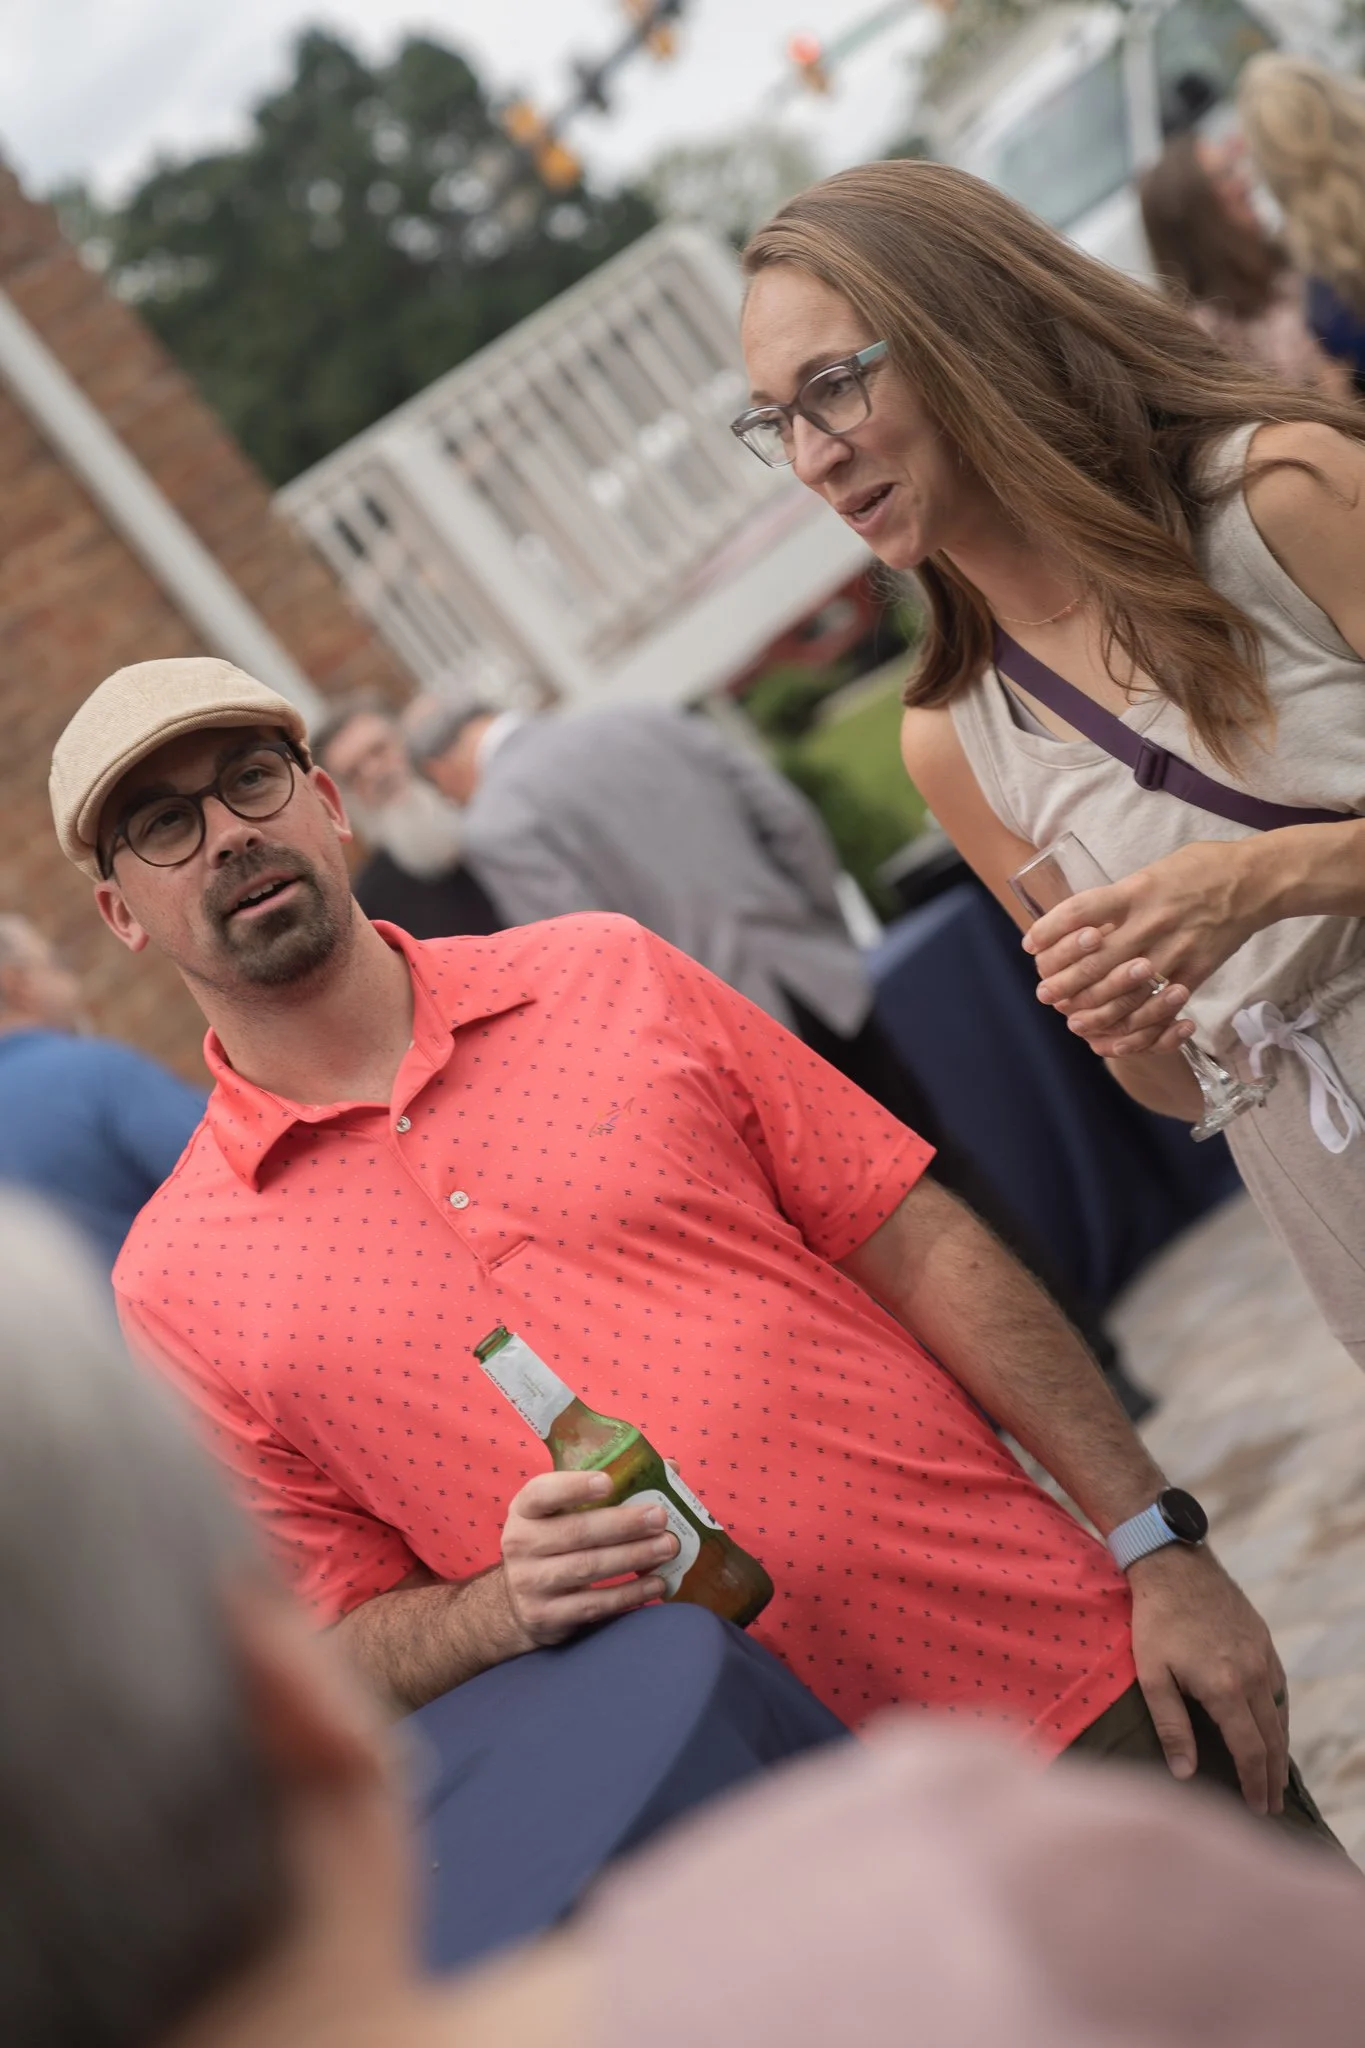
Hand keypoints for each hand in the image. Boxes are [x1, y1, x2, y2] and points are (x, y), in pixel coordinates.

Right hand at [499, 1470, 678, 1648]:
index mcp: (524, 1510)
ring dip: (633, 1556)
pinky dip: (629, 1593)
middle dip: (623, 1524)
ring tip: (667, 1547)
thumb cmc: (552, 1543)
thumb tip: (670, 1468)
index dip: (574, 1487)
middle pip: (576, 1532)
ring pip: (588, 1567)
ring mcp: (530, 1583)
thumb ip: (609, 1489)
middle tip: (660, 1518)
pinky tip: (655, 1583)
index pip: (542, 1493)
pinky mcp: (547, 1615)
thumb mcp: (562, 1512)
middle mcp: (520, 1544)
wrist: (519, 1603)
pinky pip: (595, 1604)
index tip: (608, 1482)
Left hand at [1022, 840, 1263, 1048]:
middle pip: (1094, 959)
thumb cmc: (1202, 869)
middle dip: (1063, 981)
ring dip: (1093, 1010)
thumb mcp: (1154, 870)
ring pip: (1123, 990)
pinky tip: (1116, 1033)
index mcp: (1136, 890)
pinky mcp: (1196, 970)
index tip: (1030, 945)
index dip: (1049, 930)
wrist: (1257, 881)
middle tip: (1044, 994)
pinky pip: (1160, 1006)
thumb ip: (1122, 896)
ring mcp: (1175, 949)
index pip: (1080, 911)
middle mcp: (1151, 921)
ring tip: (1072, 1020)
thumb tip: (1085, 920)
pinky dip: (1136, 1025)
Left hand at [1128, 1544, 1289, 1814]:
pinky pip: (1278, 1689)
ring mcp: (1262, 1656)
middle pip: (1271, 1739)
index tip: (1257, 1809)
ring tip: (1274, 1777)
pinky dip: (1278, 1716)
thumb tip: (1185, 1773)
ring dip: (1279, 1750)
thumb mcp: (1152, 1676)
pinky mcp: (1263, 1641)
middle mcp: (1252, 1675)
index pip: (1250, 1750)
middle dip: (1272, 1777)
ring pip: (1278, 1715)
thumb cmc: (1155, 1621)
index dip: (1255, 1784)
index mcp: (1224, 1688)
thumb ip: (1171, 1726)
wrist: (1174, 1564)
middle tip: (1271, 1807)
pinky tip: (1272, 1728)